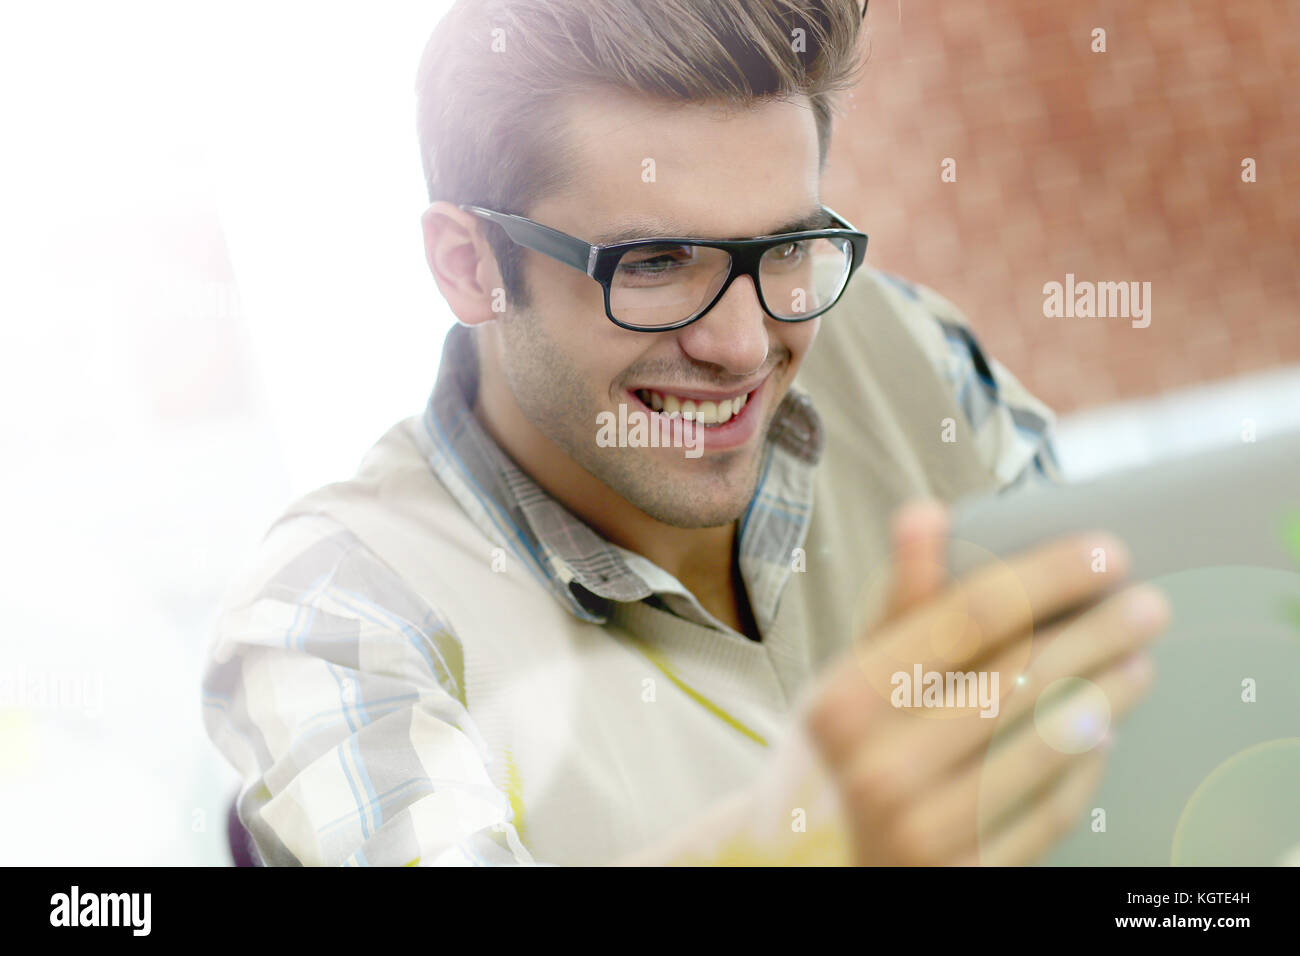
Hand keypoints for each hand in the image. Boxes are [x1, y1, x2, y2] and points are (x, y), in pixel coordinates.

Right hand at [802, 499, 1170, 864]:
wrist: (833, 859)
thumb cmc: (855, 747)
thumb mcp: (856, 672)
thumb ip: (898, 601)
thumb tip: (922, 514)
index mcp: (845, 699)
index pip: (967, 615)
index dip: (1046, 576)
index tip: (1104, 552)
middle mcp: (878, 767)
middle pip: (1018, 678)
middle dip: (1096, 634)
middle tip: (1146, 606)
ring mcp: (923, 828)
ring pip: (1043, 744)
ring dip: (1104, 696)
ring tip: (1138, 662)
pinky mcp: (966, 873)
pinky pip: (1049, 811)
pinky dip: (1083, 766)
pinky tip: (1102, 732)